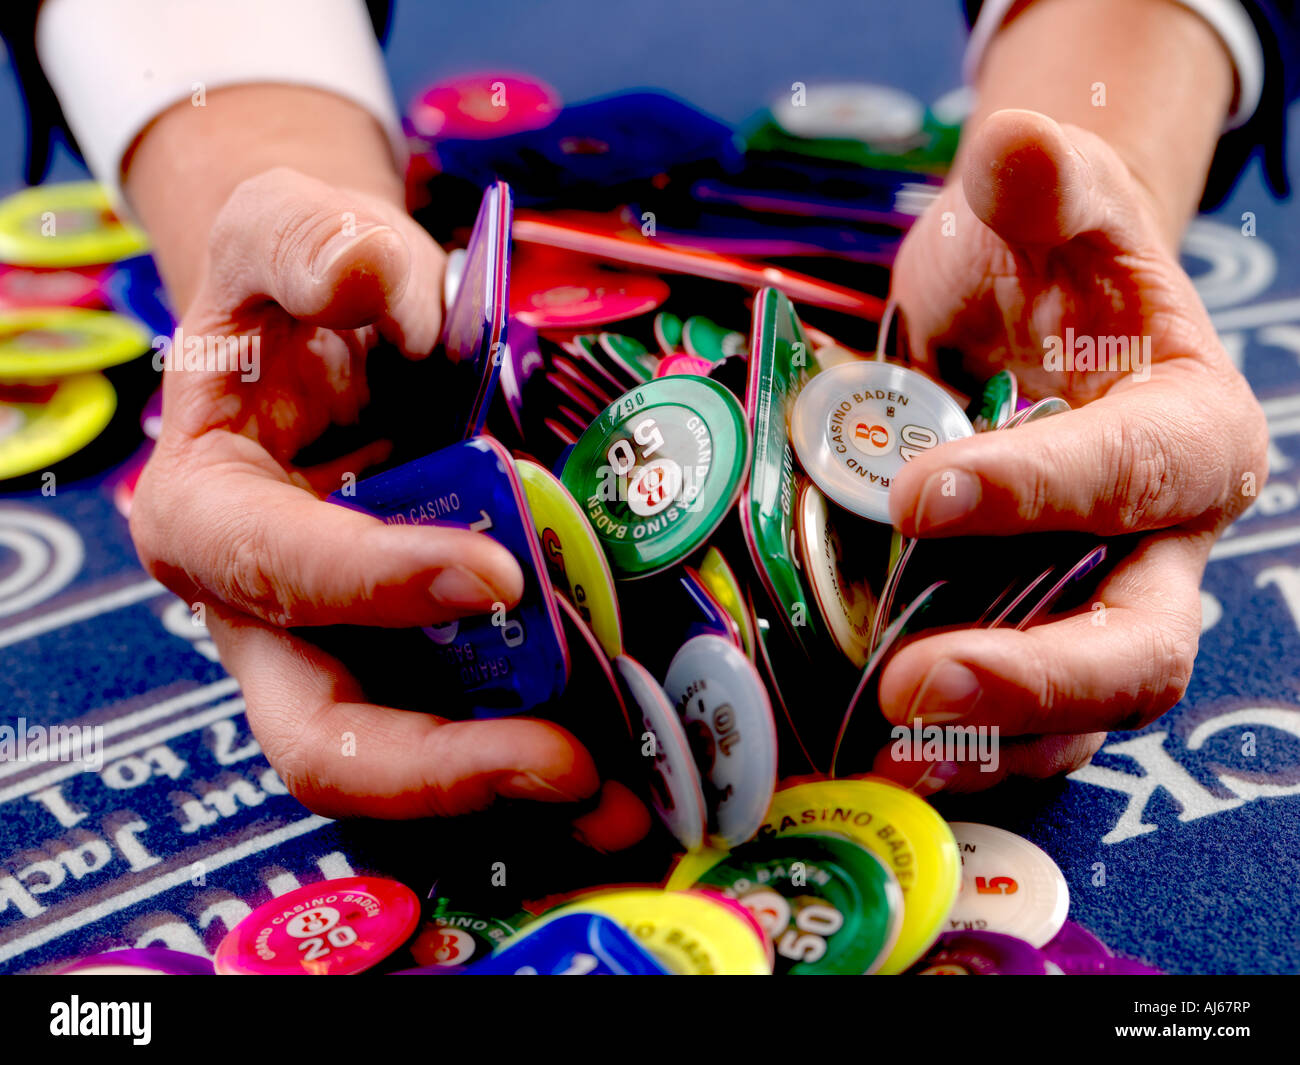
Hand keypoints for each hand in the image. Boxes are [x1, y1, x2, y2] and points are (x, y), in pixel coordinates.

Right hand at [131, 167, 645, 846]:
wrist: (335, 340)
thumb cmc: (296, 295)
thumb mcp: (280, 231)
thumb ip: (308, 245)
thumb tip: (375, 288)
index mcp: (211, 515)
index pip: (277, 570)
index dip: (379, 582)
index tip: (497, 574)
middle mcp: (265, 616)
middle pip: (321, 736)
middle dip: (441, 765)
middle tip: (565, 763)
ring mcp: (346, 651)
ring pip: (403, 764)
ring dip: (510, 790)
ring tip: (622, 799)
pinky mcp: (419, 662)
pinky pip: (469, 732)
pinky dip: (539, 756)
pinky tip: (625, 766)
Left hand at [871, 109, 1267, 791]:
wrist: (1044, 324)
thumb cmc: (1053, 270)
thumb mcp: (1051, 211)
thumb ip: (1041, 186)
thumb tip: (1012, 148)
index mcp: (1191, 429)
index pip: (1131, 472)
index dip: (1034, 492)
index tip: (919, 495)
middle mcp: (1169, 541)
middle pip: (1141, 640)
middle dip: (1036, 672)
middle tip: (918, 683)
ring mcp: (1108, 603)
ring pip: (1086, 708)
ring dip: (994, 741)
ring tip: (897, 754)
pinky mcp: (1046, 638)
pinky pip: (1027, 720)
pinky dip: (967, 745)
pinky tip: (893, 755)